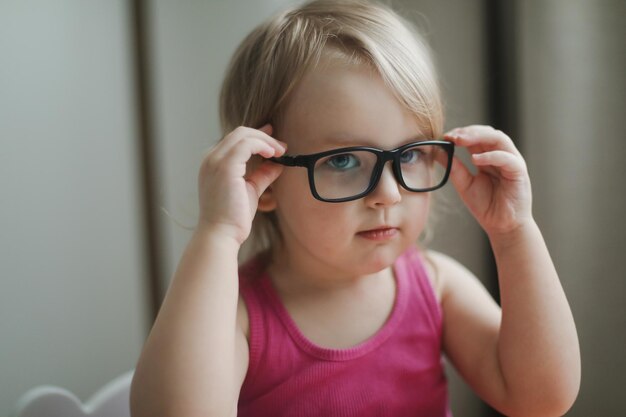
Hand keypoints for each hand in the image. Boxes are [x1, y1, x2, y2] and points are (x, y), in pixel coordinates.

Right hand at [196, 124, 285, 244]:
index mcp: (213, 164)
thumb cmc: (232, 218)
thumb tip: (277, 164)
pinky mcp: (225, 166)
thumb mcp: (250, 190)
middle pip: (239, 133)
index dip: (256, 135)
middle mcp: (211, 159)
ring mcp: (216, 161)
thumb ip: (261, 175)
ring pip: (243, 135)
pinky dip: (262, 145)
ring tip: (280, 151)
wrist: (221, 234)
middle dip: (263, 136)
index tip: (273, 138)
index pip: (234, 140)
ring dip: (265, 140)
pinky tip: (273, 154)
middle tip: (282, 147)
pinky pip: (246, 144)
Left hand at [444, 125, 532, 236]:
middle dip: (469, 131)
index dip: (461, 133)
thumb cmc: (486, 205)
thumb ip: (454, 167)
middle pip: (488, 133)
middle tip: (452, 136)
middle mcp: (502, 156)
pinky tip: (475, 159)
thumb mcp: (464, 184)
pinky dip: (491, 156)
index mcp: (489, 157)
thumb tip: (437, 151)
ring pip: (499, 139)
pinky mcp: (519, 172)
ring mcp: (512, 162)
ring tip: (461, 141)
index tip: (445, 136)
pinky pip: (507, 158)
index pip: (477, 137)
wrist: (502, 226)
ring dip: (479, 137)